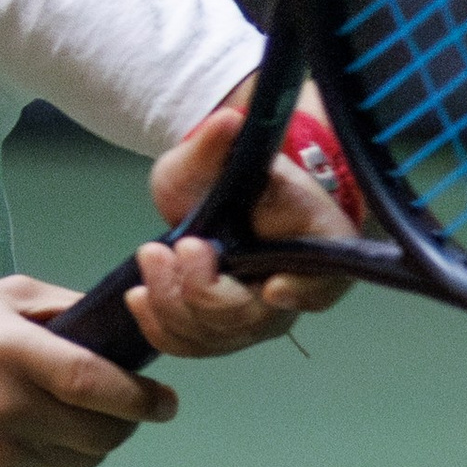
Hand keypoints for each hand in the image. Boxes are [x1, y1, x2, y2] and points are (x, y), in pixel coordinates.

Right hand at [0, 275, 177, 466]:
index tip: (167, 401)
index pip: (92, 384)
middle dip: (128, 422)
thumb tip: (126, 326)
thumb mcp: (4, 298)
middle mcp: (7, 408)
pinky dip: (68, 458)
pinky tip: (53, 433)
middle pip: (99, 433)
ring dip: (100, 442)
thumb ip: (66, 308)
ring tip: (88, 416)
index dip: (139, 398)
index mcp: (12, 353)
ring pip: (83, 461)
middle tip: (133, 406)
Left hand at [126, 90, 361, 357]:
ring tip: (151, 256)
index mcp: (318, 242)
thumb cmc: (228, 170)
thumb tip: (228, 120)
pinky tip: (140, 296)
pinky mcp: (221, 331)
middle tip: (180, 245)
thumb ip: (222, 142)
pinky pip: (190, 346)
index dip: (304, 291)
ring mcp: (256, 317)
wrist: (207, 192)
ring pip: (215, 337)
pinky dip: (159, 326)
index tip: (273, 288)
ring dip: (172, 302)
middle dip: (205, 289)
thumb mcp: (221, 148)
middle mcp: (293, 288)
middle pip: (254, 318)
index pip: (326, 280)